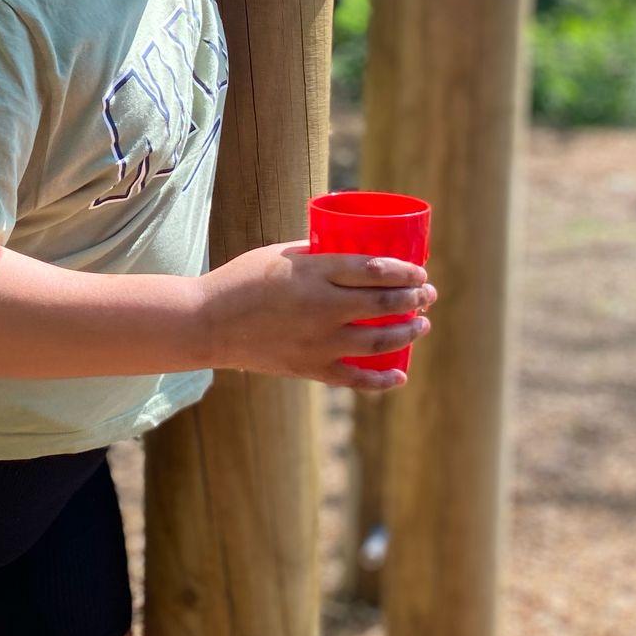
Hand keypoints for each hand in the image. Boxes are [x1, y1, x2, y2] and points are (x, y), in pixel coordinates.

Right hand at [202, 240, 435, 389]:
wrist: (207, 324)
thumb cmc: (241, 281)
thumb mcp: (279, 255)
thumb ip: (317, 256)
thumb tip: (352, 255)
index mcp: (313, 272)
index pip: (374, 269)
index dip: (404, 271)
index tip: (419, 272)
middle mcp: (321, 307)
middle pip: (383, 304)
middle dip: (414, 299)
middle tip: (428, 295)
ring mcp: (317, 341)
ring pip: (378, 341)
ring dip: (407, 332)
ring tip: (421, 325)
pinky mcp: (308, 367)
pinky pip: (353, 379)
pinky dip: (381, 380)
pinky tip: (400, 375)